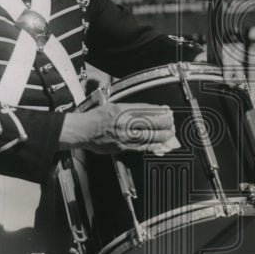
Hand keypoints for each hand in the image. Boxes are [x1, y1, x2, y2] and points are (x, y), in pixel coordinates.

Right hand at [59, 102, 177, 154]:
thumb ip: (130, 108)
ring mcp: (123, 136)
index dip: (159, 111)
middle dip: (164, 123)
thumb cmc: (96, 118)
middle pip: (150, 123)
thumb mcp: (113, 105)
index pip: (145, 110)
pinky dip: (151, 146)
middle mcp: (124, 123)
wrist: (82, 131)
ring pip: (147, 136)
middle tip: (172, 122)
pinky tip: (159, 145)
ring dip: (161, 135)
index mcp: (122, 110)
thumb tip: (148, 110)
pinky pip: (140, 147)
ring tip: (170, 134)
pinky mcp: (122, 147)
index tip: (167, 111)